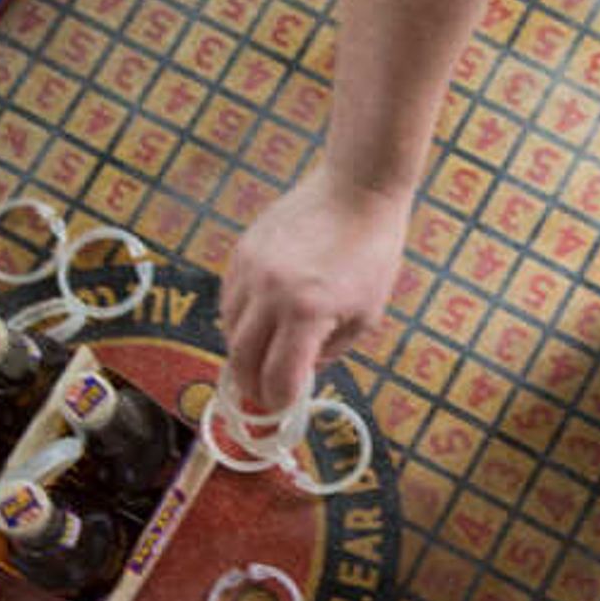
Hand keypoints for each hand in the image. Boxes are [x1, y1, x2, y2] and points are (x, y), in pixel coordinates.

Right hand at [222, 166, 413, 414]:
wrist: (356, 190)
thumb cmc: (371, 254)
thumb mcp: (365, 315)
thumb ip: (330, 351)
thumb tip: (299, 373)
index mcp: (307, 312)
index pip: (277, 377)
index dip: (277, 403)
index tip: (281, 410)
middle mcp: (270, 292)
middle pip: (241, 360)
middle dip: (251, 387)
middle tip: (263, 398)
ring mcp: (251, 269)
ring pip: (228, 330)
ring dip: (243, 352)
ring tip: (262, 359)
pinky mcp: (242, 252)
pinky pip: (229, 300)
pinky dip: (240, 320)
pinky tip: (261, 322)